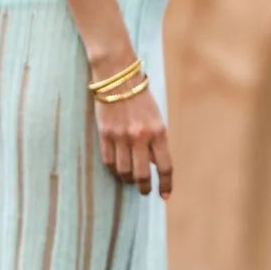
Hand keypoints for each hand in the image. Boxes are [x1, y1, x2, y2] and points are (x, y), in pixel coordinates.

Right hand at [92, 66, 172, 198]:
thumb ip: (156, 140)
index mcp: (158, 131)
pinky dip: (114, 169)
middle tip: (144, 190)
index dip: (166, 184)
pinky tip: (117, 167)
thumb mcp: (156, 116)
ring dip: (127, 178)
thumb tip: (154, 165)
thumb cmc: (139, 95)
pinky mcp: (105, 133)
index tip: (164, 195)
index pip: (165, 167)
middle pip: (142, 175)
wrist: (117, 74)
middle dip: (144, 187)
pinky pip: (109, 162)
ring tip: (129, 177)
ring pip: (124, 171)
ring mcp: (121, 136)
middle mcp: (140, 136)